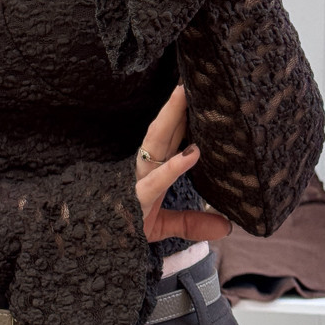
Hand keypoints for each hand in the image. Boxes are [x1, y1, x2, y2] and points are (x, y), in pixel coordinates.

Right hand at [135, 84, 231, 243]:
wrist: (97, 246)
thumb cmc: (125, 230)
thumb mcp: (162, 226)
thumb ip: (191, 223)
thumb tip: (226, 226)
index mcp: (149, 169)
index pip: (169, 136)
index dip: (182, 113)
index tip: (197, 90)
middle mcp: (143, 168)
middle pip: (162, 130)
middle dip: (176, 104)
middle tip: (192, 78)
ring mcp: (138, 180)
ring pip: (155, 142)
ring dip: (171, 118)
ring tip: (184, 97)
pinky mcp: (136, 198)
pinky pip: (156, 180)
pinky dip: (175, 167)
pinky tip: (191, 154)